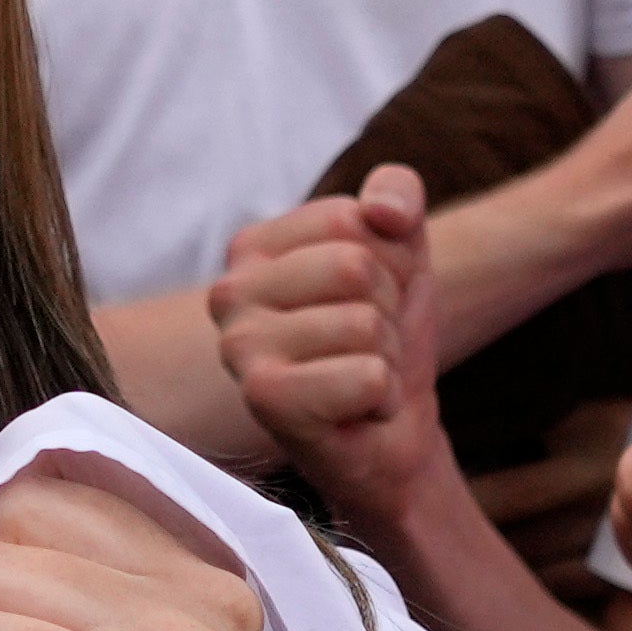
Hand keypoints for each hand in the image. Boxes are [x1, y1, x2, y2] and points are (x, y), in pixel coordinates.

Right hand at [207, 169, 463, 537]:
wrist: (391, 436)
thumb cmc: (383, 341)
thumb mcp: (402, 252)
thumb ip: (395, 194)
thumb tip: (385, 212)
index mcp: (251, 248)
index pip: (350, 218)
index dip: (387, 261)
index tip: (368, 300)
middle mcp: (229, 293)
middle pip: (355, 267)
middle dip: (387, 311)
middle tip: (366, 347)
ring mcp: (239, 348)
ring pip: (364, 324)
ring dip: (386, 359)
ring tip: (359, 379)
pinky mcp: (264, 399)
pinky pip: (368, 375)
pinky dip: (381, 396)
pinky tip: (355, 410)